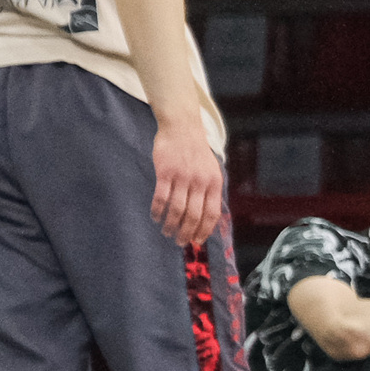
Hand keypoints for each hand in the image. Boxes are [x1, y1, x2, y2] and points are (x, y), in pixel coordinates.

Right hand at [150, 120, 222, 248]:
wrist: (182, 128)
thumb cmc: (197, 152)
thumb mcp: (212, 170)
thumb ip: (210, 191)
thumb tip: (207, 217)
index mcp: (214, 183)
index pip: (212, 213)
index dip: (204, 230)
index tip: (197, 242)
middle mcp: (200, 182)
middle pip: (194, 215)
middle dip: (186, 233)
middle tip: (180, 242)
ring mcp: (182, 177)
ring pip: (177, 209)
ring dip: (170, 224)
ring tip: (166, 232)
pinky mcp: (165, 172)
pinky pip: (161, 197)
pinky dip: (158, 210)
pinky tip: (155, 217)